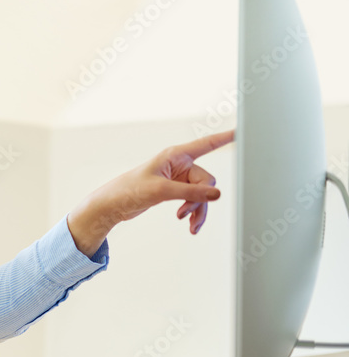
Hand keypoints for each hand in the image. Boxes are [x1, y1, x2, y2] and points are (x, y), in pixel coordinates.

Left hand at [67, 129, 234, 255]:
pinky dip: (193, 212)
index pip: (207, 144)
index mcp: (175, 155)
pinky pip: (194, 200)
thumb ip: (190, 193)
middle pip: (206, 181)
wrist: (113, 205)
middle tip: (184, 214)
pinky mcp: (175, 190)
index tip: (243, 131)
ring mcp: (178, 178)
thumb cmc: (129, 190)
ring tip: (190, 225)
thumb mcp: (161, 191)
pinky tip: (189, 224)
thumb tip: (216, 195)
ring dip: (198, 210)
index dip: (225, 138)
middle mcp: (179, 164)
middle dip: (200, 199)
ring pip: (202, 194)